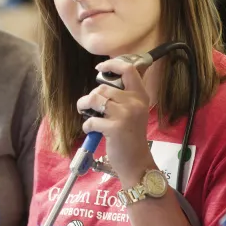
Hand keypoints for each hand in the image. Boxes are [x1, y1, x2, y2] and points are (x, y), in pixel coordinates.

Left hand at [77, 57, 155, 183]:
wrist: (137, 162)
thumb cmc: (131, 137)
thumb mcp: (134, 112)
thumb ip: (123, 97)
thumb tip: (102, 85)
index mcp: (140, 96)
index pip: (128, 70)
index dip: (111, 64)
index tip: (99, 67)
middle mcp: (135, 102)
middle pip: (103, 88)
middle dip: (90, 96)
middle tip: (89, 106)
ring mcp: (125, 115)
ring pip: (95, 99)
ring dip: (84, 105)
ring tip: (84, 112)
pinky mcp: (115, 128)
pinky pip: (91, 120)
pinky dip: (87, 125)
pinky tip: (91, 130)